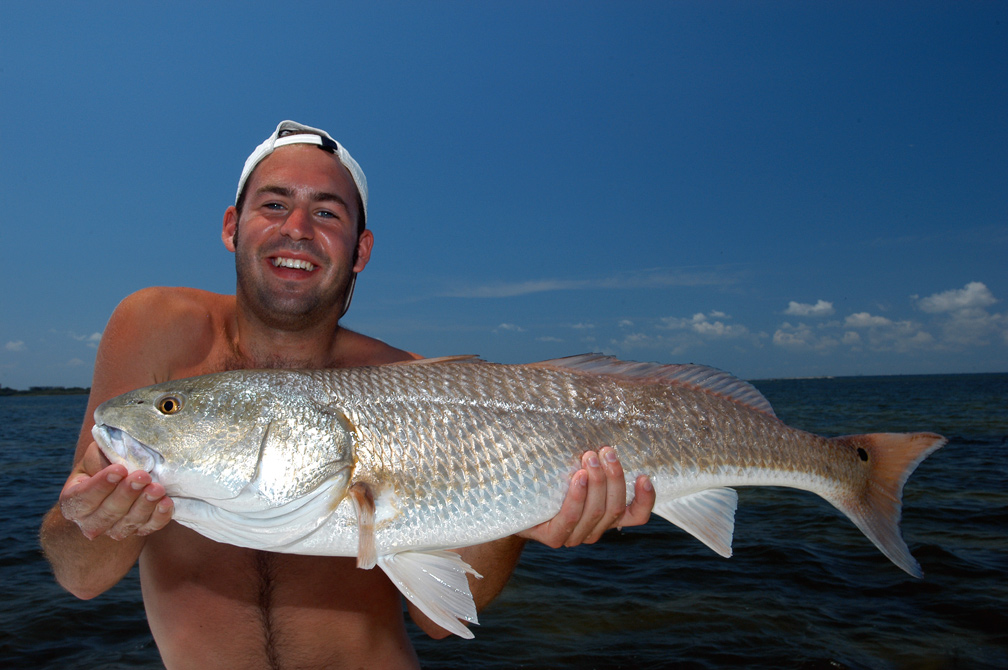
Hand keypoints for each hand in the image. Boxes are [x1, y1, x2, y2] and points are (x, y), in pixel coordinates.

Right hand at [59, 442, 172, 540]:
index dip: (101, 485)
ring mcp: (114, 529)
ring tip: (157, 488)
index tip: (119, 470)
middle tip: (142, 476)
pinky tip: (166, 503)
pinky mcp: (138, 531)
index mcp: (73, 501)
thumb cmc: (105, 462)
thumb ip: (102, 460)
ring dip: (144, 505)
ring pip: (129, 523)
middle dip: (127, 494)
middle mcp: (90, 521)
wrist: (122, 475)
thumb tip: (118, 462)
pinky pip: (149, 528)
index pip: (84, 498)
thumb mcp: (97, 455)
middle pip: (108, 513)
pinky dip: (159, 517)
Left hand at [519, 446, 654, 547]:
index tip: (645, 476)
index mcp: (605, 517)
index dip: (645, 499)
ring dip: (598, 482)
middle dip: (615, 478)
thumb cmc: (549, 479)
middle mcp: (594, 530)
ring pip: (597, 511)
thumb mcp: (575, 467)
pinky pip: (571, 517)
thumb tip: (605, 415)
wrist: (513, 503)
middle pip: (615, 508)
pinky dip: (578, 496)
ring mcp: (574, 536)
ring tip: (590, 457)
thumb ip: (594, 458)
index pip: (636, 516)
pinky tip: (578, 476)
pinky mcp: (554, 536)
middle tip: (607, 452)